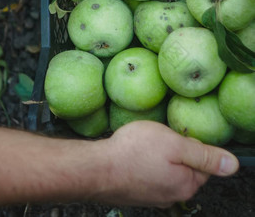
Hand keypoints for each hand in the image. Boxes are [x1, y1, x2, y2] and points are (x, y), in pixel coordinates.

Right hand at [91, 120, 238, 207]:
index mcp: (187, 184)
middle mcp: (172, 195)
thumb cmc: (134, 152)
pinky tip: (134, 154)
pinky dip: (145, 163)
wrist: (97, 168)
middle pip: (185, 167)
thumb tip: (232, 165)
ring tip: (143, 144)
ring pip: (166, 170)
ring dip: (159, 157)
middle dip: (175, 151)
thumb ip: (204, 155)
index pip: (204, 163)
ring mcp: (153, 196)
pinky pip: (149, 174)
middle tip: (158, 137)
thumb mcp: (174, 144)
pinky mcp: (137, 193)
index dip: (190, 144)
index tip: (174, 134)